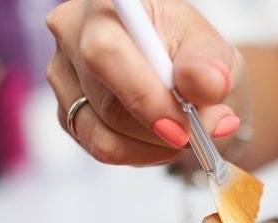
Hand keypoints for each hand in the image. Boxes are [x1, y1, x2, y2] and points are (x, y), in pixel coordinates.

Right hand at [46, 0, 242, 164]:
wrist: (185, 74)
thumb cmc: (192, 55)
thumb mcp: (212, 52)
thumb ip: (210, 67)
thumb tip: (207, 85)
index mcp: (105, 7)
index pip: (106, 54)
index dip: (144, 98)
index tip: (182, 129)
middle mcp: (73, 38)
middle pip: (108, 106)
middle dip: (160, 131)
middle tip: (198, 135)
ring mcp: (66, 81)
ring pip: (104, 137)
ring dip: (154, 147)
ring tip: (184, 134)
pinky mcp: (70, 116)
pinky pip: (104, 150)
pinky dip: (142, 153)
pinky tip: (162, 140)